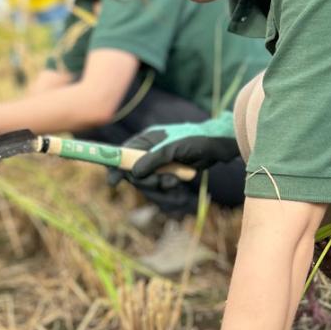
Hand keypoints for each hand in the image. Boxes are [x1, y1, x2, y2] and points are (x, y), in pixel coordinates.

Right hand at [107, 111, 238, 192]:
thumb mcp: (173, 149)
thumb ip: (153, 160)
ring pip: (147, 184)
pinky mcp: (167, 174)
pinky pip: (159, 189)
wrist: (217, 147)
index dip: (116, 166)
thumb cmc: (196, 141)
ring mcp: (158, 164)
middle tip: (162, 182)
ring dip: (160, 187)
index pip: (123, 153)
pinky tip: (179, 185)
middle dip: (148, 181)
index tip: (113, 182)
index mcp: (146, 139)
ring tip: (175, 182)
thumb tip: (133, 173)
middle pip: (134, 174)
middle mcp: (148, 152)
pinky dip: (168, 190)